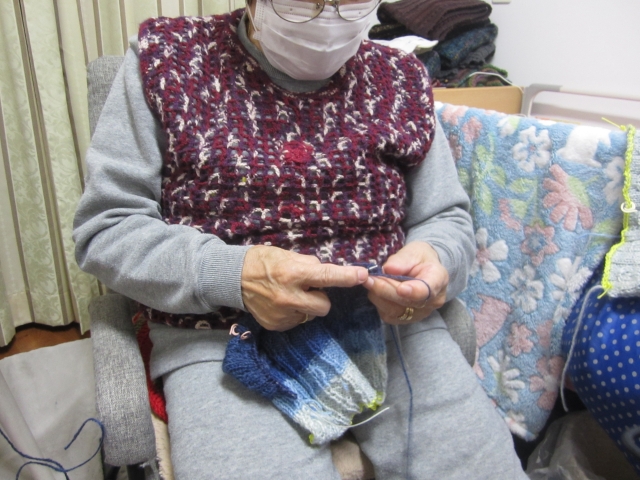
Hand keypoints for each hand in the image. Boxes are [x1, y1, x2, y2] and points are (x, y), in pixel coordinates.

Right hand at [241, 246, 367, 330]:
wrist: (234, 277)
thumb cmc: (264, 261)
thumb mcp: (288, 255)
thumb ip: (310, 265)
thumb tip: (329, 272)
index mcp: (293, 275)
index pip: (327, 277)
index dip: (347, 277)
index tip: (363, 275)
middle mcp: (289, 297)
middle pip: (324, 306)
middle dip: (320, 297)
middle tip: (308, 288)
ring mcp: (282, 314)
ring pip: (311, 315)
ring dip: (306, 306)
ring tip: (290, 295)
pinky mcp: (276, 325)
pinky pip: (297, 321)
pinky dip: (293, 313)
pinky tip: (280, 303)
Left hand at [363, 242, 448, 324]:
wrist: (422, 269)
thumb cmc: (419, 258)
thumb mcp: (414, 251)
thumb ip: (402, 260)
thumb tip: (388, 269)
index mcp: (438, 279)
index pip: (427, 290)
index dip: (414, 291)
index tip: (401, 289)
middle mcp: (432, 301)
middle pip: (407, 301)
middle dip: (385, 289)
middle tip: (369, 278)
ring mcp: (420, 313)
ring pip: (395, 310)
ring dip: (378, 295)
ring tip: (370, 280)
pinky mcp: (405, 319)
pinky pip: (388, 314)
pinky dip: (378, 302)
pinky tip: (375, 290)